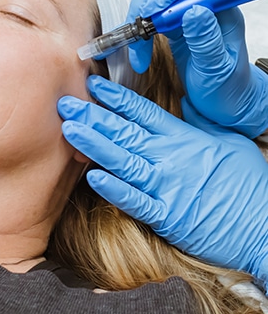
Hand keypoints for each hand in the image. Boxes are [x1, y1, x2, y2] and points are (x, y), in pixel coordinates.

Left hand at [58, 76, 267, 290]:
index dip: (115, 98)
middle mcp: (171, 158)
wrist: (265, 228)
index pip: (143, 112)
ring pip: (123, 160)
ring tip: (70, 129)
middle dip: (93, 116)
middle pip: (125, 132)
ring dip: (94, 144)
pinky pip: (135, 201)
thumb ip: (201, 123)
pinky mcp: (167, 216)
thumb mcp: (230, 143)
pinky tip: (93, 176)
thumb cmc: (251, 186)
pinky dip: (114, 189)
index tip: (93, 85)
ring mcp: (168, 187)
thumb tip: (183, 104)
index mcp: (184, 138)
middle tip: (66, 103)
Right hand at [126, 0, 267, 137]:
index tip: (154, 10)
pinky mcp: (173, 27)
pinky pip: (149, 18)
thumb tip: (194, 10)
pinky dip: (137, 34)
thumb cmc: (229, 89)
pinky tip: (138, 54)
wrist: (225, 105)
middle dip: (148, 2)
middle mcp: (204, 5)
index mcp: (223, 9)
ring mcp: (187, 14)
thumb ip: (207, 39)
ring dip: (138, 21)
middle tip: (139, 29)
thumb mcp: (218, 69)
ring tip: (137, 50)